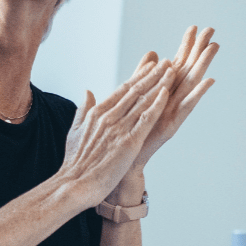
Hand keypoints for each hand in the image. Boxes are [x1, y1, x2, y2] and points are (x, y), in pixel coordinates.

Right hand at [59, 60, 180, 203]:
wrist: (74, 184)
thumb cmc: (75, 162)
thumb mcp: (75, 130)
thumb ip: (84, 109)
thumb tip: (88, 91)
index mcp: (97, 112)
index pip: (122, 89)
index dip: (139, 76)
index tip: (150, 65)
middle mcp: (109, 116)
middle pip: (135, 90)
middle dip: (153, 74)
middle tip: (166, 61)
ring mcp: (120, 128)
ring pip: (143, 100)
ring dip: (159, 84)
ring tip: (171, 70)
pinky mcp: (129, 142)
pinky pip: (146, 119)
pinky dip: (157, 104)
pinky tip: (166, 93)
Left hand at [125, 26, 219, 176]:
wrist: (123, 161)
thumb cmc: (130, 132)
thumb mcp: (136, 96)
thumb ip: (143, 74)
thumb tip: (153, 53)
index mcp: (163, 91)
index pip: (177, 64)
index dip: (185, 46)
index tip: (194, 27)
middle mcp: (172, 99)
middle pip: (189, 69)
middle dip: (199, 50)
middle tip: (211, 29)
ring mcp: (174, 111)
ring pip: (191, 83)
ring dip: (203, 65)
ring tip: (214, 47)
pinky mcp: (172, 124)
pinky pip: (187, 106)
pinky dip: (199, 93)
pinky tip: (209, 80)